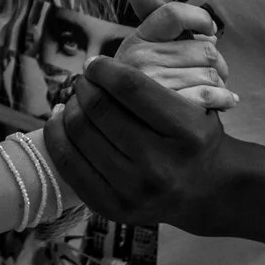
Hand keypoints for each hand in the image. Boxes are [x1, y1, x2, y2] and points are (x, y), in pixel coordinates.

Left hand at [44, 55, 244, 231]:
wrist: (207, 190)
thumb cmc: (196, 135)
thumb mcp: (197, 101)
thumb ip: (162, 75)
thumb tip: (106, 56)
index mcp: (186, 132)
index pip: (130, 86)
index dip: (104, 68)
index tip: (95, 63)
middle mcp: (160, 165)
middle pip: (99, 109)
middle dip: (84, 86)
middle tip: (84, 80)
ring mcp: (134, 191)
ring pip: (79, 132)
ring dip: (70, 107)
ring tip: (75, 99)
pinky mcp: (112, 208)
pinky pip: (68, 163)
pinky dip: (57, 135)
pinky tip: (61, 120)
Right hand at [106, 0, 236, 104]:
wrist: (119, 131)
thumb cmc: (140, 83)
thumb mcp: (141, 49)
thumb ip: (149, 15)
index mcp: (137, 40)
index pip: (173, 14)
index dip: (199, 17)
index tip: (210, 28)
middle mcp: (140, 60)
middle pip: (204, 47)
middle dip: (216, 60)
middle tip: (214, 71)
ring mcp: (153, 85)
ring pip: (211, 73)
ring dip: (219, 82)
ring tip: (213, 90)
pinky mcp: (168, 109)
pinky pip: (209, 94)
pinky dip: (223, 98)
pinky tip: (226, 101)